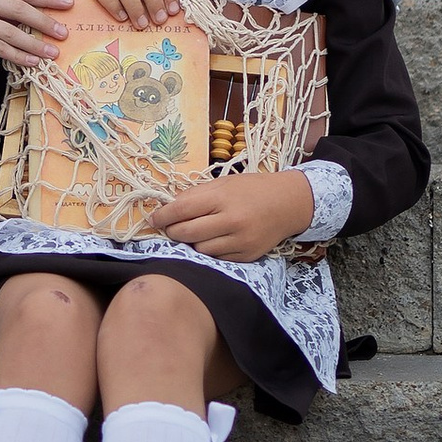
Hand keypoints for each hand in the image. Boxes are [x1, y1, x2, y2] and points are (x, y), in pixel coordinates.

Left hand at [153, 169, 314, 262]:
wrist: (288, 203)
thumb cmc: (252, 189)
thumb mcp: (223, 183)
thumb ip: (196, 195)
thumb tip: (168, 207)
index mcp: (223, 197)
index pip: (182, 209)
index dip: (163, 215)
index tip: (154, 218)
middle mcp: (232, 220)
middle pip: (187, 233)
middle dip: (172, 232)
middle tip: (170, 228)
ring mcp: (240, 241)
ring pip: (200, 249)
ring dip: (191, 243)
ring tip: (195, 233)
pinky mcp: (247, 256)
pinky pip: (217, 259)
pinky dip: (210, 251)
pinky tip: (213, 240)